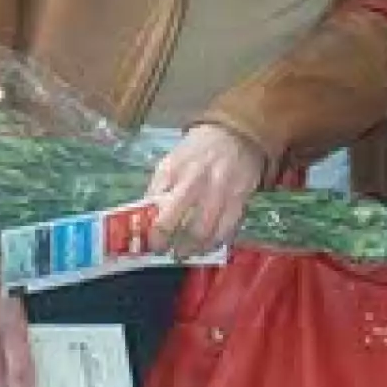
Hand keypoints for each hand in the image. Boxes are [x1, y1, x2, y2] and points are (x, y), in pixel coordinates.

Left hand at [147, 124, 266, 257]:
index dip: (149, 230)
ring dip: (192, 249)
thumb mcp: (171, 160)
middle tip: (165, 251)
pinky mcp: (239, 200)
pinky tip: (208, 244)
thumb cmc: (198, 149)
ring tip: (186, 252)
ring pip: (203, 233)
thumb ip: (159, 187)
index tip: (147, 241)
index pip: (153, 208)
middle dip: (167, 244)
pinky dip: (215, 242)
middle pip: (176, 224)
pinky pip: (226, 231)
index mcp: (172, 172)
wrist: (236, 133)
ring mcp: (219, 193)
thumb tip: (147, 215)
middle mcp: (194, 183)